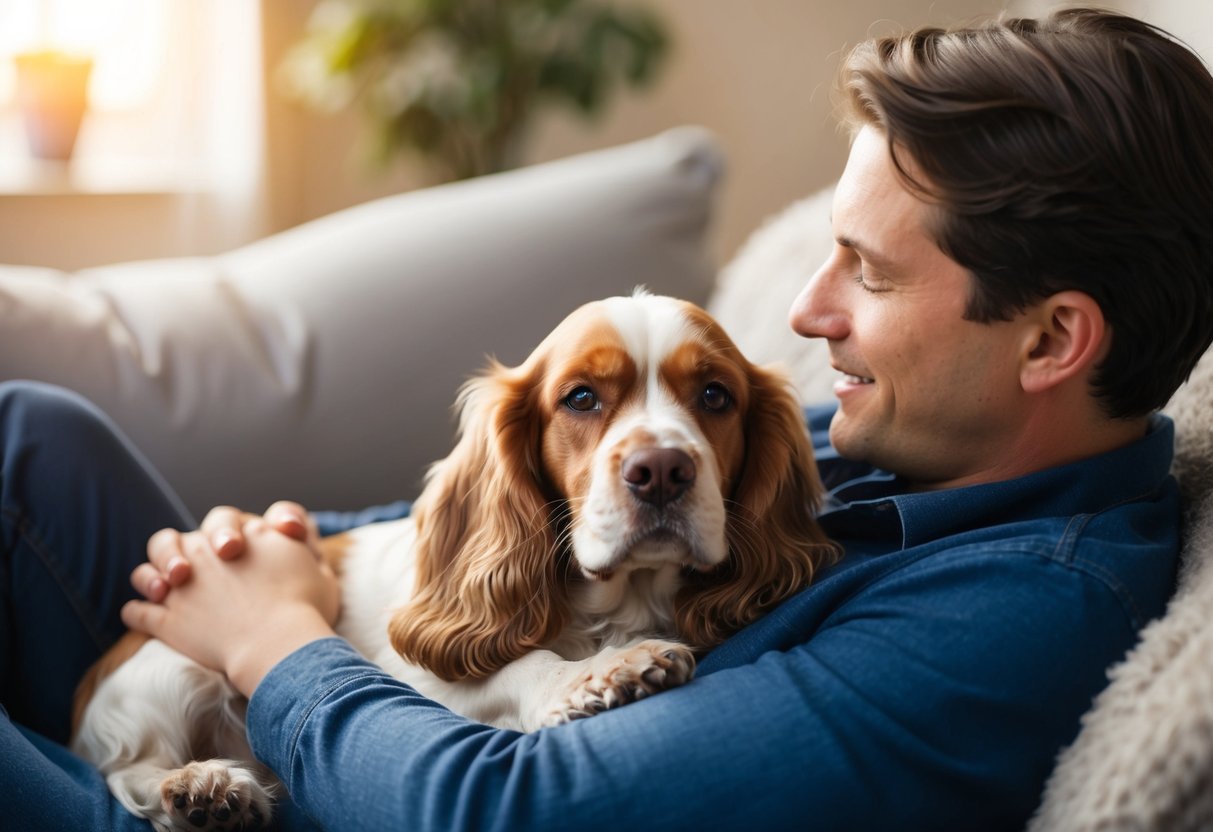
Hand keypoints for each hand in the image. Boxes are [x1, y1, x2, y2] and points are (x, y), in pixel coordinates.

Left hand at [133, 501, 312, 602]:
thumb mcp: (320, 568)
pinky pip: (138, 612)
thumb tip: (296, 539)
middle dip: (179, 551)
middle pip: (179, 538)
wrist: (279, 643)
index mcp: (247, 535)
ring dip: (152, 576)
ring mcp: (184, 585)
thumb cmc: (306, 606)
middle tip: (193, 572)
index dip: (231, 533)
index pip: (228, 521)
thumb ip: (304, 550)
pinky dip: (138, 612)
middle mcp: (209, 551)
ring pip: (149, 569)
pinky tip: (143, 614)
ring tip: (161, 588)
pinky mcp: (168, 620)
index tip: (237, 551)